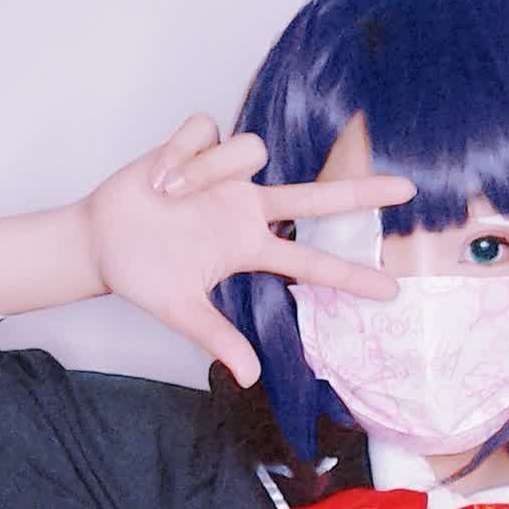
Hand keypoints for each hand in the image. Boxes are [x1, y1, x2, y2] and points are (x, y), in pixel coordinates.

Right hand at [78, 112, 415, 385]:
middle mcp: (247, 208)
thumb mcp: (181, 311)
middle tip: (408, 189)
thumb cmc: (143, 275)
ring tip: (168, 194)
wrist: (100, 239)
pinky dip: (180, 154)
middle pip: (314, 198)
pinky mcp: (199, 142)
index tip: (392, 292)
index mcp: (248, 246)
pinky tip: (159, 177)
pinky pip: (206, 131)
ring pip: (249, 150)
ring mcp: (226, 175)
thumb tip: (248, 377)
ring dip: (205, 171)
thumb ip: (217, 338)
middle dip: (359, 191)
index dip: (350, 277)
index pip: (310, 264)